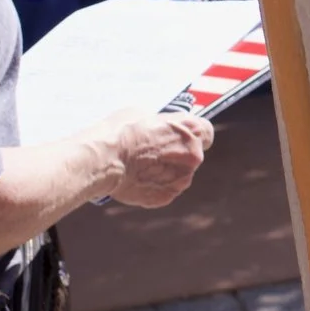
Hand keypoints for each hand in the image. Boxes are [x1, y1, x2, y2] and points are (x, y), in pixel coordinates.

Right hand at [95, 107, 212, 208]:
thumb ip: (163, 122)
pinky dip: (154, 186)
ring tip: (140, 166)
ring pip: (179, 175)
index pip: (206, 132)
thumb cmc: (121, 131)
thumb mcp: (146, 113)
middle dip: (176, 156)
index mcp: (191, 129)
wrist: (103, 158)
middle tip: (153, 153)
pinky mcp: (167, 196)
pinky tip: (137, 178)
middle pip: (192, 156)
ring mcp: (182, 178)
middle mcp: (193, 155)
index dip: (193, 135)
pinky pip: (165, 190)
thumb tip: (163, 126)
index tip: (182, 138)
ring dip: (165, 172)